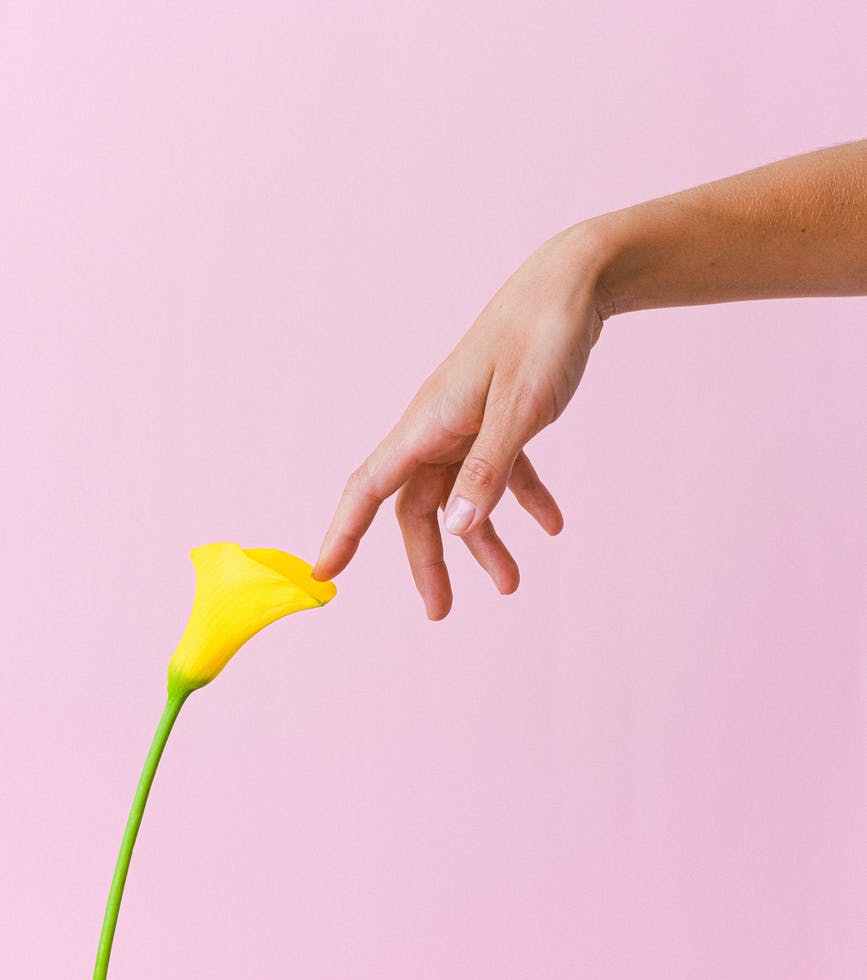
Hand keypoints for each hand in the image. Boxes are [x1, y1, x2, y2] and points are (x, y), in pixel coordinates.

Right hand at [313, 223, 608, 617]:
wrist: (573, 283)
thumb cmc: (541, 336)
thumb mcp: (520, 408)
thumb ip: (488, 470)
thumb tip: (455, 528)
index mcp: (429, 423)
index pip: (370, 487)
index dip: (343, 531)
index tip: (321, 572)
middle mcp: (439, 426)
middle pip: (419, 506)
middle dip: (428, 560)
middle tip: (442, 610)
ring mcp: (469, 422)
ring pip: (462, 495)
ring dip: (483, 539)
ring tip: (511, 583)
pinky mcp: (499, 416)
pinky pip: (502, 470)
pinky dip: (522, 499)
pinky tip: (552, 524)